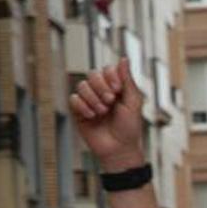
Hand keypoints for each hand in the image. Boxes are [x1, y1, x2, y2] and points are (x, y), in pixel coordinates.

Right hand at [69, 58, 146, 172]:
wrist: (119, 149)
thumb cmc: (129, 128)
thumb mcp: (133, 102)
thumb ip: (127, 80)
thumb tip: (124, 58)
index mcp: (115, 87)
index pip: (107, 69)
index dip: (110, 76)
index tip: (118, 90)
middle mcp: (101, 91)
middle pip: (92, 74)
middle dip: (101, 87)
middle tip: (110, 102)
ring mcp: (89, 101)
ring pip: (82, 85)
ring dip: (93, 98)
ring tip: (102, 112)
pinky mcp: (79, 112)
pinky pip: (73, 99)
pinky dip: (82, 106)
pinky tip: (92, 116)